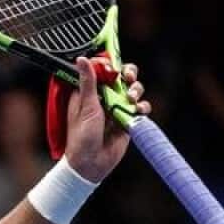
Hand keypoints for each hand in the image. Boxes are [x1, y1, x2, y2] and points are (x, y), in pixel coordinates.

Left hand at [64, 59, 150, 182]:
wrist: (91, 164)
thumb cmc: (81, 137)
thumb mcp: (85, 106)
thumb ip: (88, 82)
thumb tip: (81, 59)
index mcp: (89, 92)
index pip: (104, 70)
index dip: (112, 65)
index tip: (115, 66)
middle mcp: (104, 98)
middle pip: (122, 77)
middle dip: (128, 74)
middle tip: (128, 77)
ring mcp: (117, 108)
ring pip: (133, 90)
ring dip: (136, 90)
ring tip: (130, 98)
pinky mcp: (128, 119)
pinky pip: (140, 107)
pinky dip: (142, 106)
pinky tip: (137, 111)